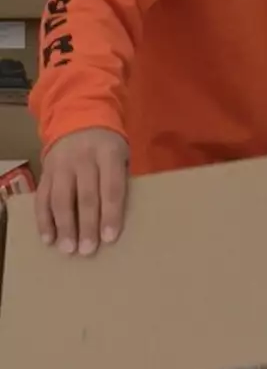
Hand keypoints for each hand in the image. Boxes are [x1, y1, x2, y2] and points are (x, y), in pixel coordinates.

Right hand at [36, 127, 128, 255]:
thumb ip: (120, 180)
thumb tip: (118, 218)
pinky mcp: (45, 172)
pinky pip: (42, 198)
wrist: (78, 117)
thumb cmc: (108, 146)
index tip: (110, 238)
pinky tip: (48, 238)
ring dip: (64, 226)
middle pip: (85, 196)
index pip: (111, 188)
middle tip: (88, 250)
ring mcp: (61, 166)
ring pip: (60, 199)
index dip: (111, 214)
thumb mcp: (122, 154)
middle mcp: (83, 159)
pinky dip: (44, 219)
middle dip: (87, 225)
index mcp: (108, 154)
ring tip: (68, 249)